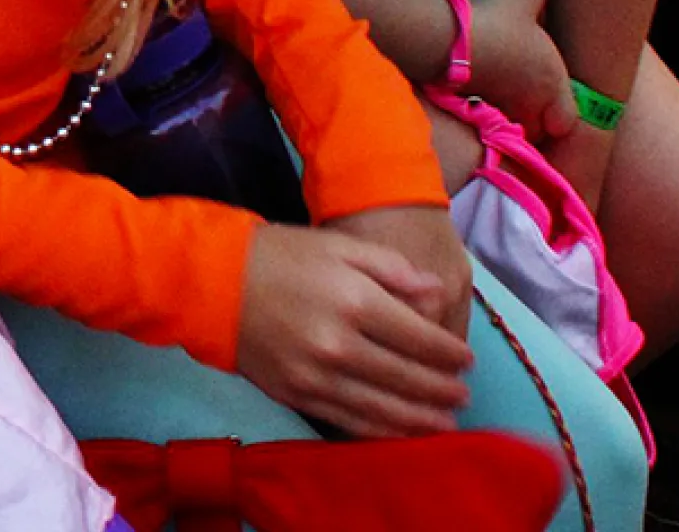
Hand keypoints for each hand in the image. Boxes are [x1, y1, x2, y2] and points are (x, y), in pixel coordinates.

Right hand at [237, 217, 473, 436]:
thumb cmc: (278, 254)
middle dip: (442, 390)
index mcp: (355, 301)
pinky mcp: (296, 394)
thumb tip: (436, 295)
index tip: (467, 360)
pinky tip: (401, 434)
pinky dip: (380, 432)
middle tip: (464, 395)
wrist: (211, 280)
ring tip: (446, 424)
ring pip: (382, 408)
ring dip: (420, 419)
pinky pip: (348, 421)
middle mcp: (340, 344)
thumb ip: (392, 268)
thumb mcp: (339, 245)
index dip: (450, 354)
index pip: (420, 339)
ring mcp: (316, 375)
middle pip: (407, 378)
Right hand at [461, 0, 575, 144]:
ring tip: (501, 100)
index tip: (553, 102)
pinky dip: (485, 114)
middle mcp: (530, 104)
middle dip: (535, 120)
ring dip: (510, 119)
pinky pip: (487, 122)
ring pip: (512, 128)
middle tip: (526, 102)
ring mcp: (500, 111)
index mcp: (551, 82)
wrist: (446, 38)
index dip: (561, 113)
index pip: (567, 119)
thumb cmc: (494, 19)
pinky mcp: (472, 111)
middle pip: (538, 129)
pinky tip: (476, 95)